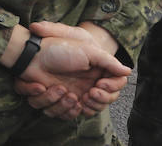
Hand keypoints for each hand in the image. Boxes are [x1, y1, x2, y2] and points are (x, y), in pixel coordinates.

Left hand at [13, 22, 129, 118]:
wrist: (34, 55)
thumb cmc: (60, 48)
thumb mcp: (87, 50)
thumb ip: (108, 61)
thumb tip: (128, 71)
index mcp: (99, 71)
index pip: (116, 86)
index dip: (111, 89)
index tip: (99, 85)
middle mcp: (90, 83)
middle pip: (105, 101)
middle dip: (98, 100)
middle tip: (88, 93)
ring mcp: (77, 93)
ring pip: (88, 109)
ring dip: (81, 103)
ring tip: (67, 92)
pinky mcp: (62, 101)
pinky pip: (69, 113)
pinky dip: (64, 107)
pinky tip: (59, 95)